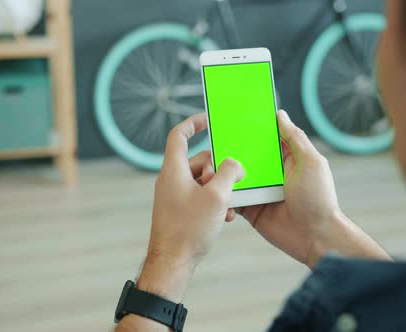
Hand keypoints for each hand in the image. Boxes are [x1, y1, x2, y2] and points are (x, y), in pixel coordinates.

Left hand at [136, 113, 243, 302]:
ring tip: (230, 205)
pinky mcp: (179, 210)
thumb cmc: (189, 229)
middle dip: (218, 169)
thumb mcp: (217, 196)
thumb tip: (234, 164)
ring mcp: (174, 196)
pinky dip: (213, 202)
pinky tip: (226, 216)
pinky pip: (199, 197)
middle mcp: (171, 180)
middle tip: (232, 182)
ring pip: (202, 181)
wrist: (173, 262)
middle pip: (198, 161)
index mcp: (174, 170)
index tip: (208, 120)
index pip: (178, 135)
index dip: (193, 123)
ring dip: (220, 189)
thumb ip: (229, 172)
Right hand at [195, 110, 388, 267]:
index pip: (263, 138)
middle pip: (245, 156)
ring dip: (223, 172)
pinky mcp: (250, 208)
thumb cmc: (319, 199)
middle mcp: (270, 172)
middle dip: (230, 150)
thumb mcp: (311, 162)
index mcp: (285, 158)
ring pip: (235, 176)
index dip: (249, 128)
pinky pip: (232, 197)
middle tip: (213, 144)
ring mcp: (259, 190)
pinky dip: (223, 193)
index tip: (231, 117)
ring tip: (208, 169)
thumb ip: (295, 138)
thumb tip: (280, 114)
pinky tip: (214, 188)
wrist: (315, 237)